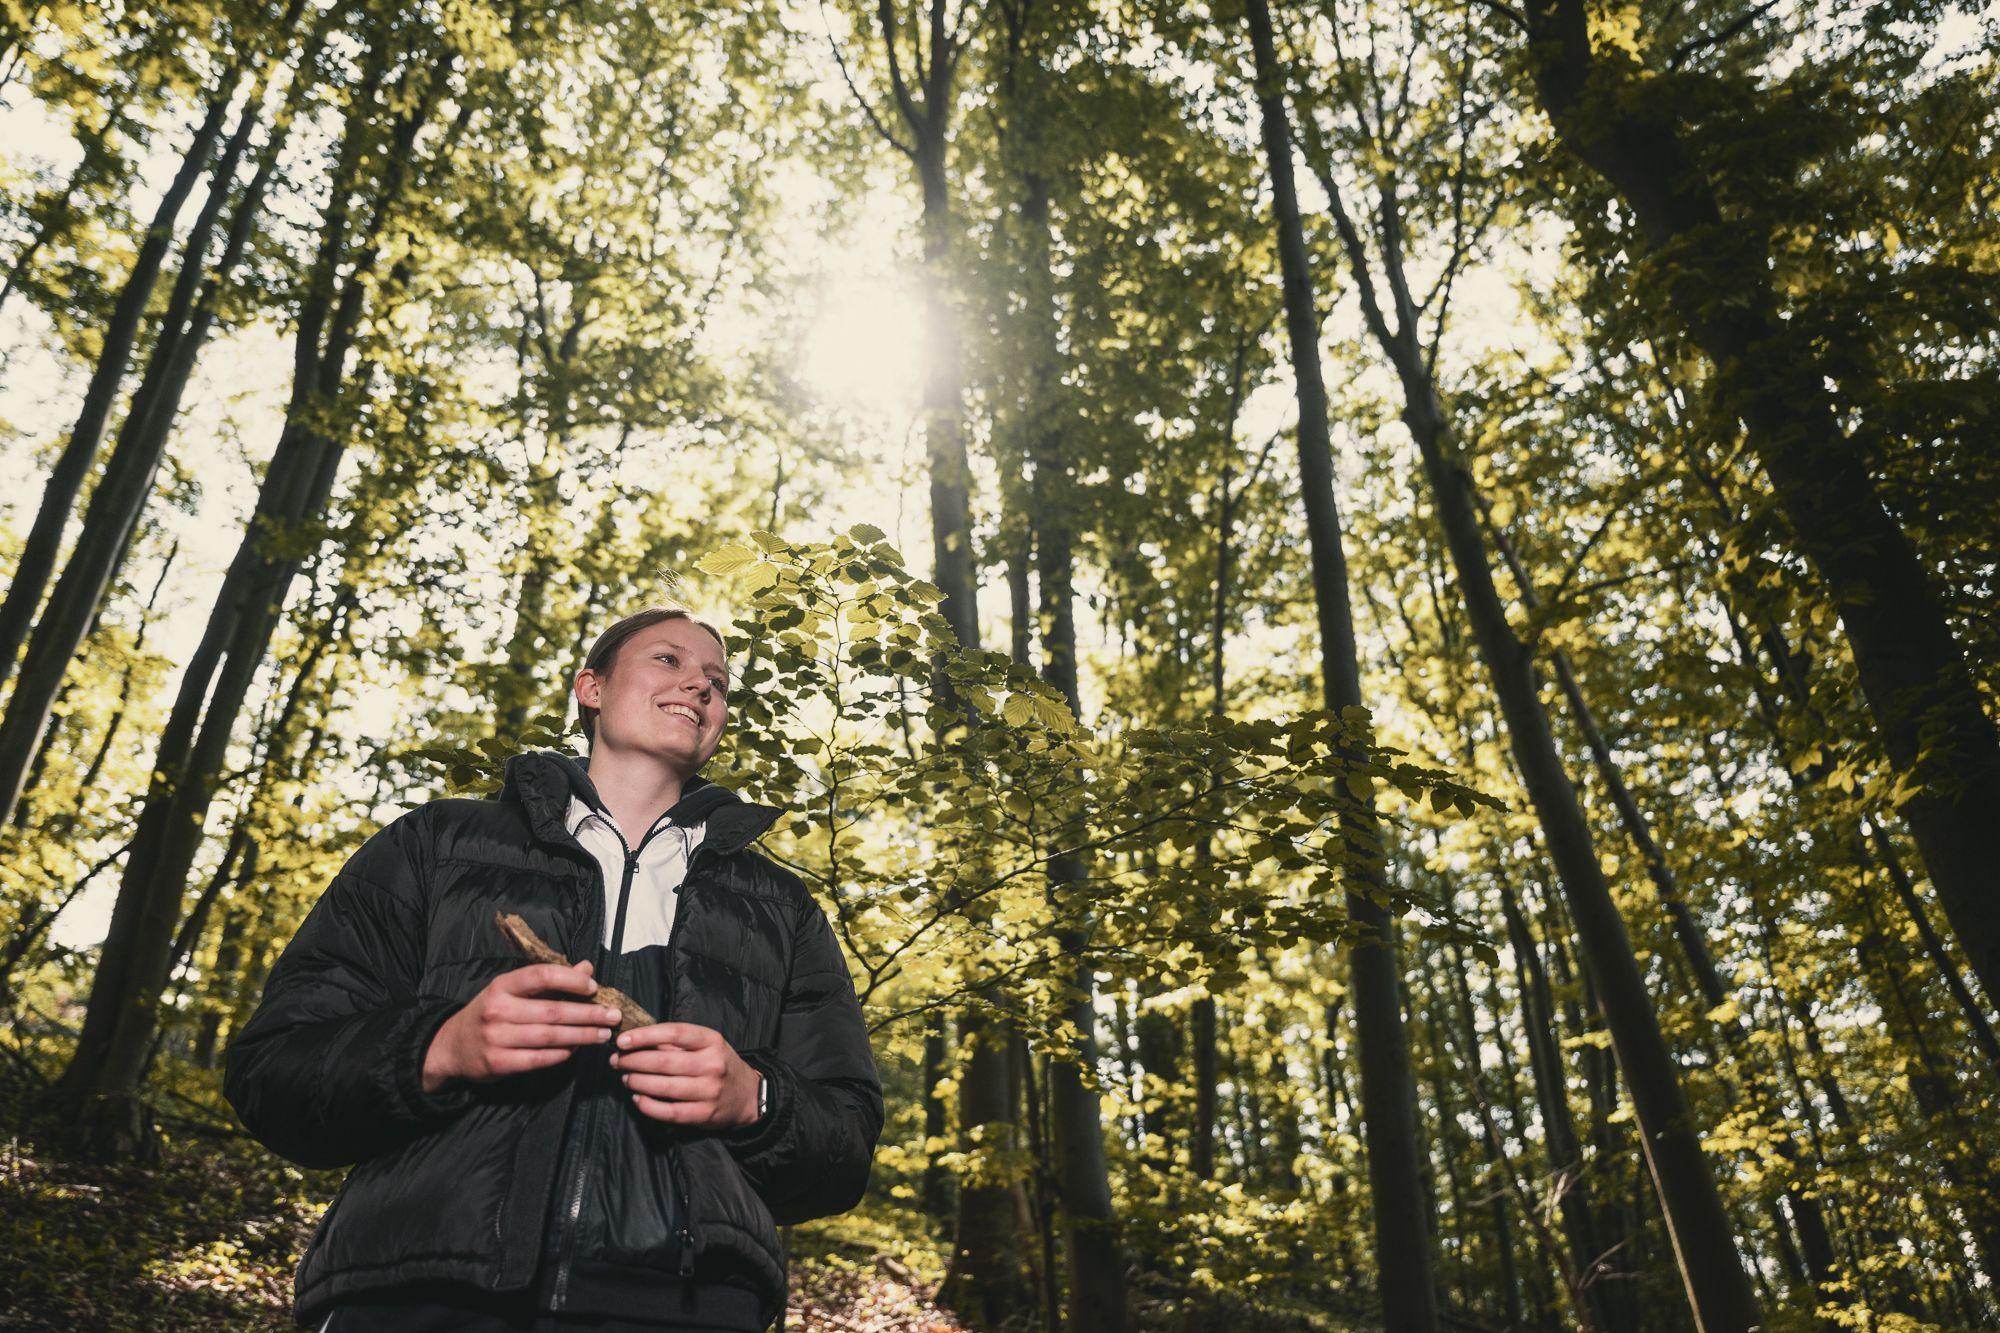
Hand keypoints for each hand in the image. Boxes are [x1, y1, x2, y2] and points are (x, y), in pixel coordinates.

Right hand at [423, 961, 620, 1092]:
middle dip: (588, 1014)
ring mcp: (496, 1038)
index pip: (542, 975)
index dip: (571, 980)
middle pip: (552, 1011)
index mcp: (502, 985)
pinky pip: (538, 1059)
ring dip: (581, 1036)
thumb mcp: (512, 991)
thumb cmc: (491, 1013)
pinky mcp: (498, 1063)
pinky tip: (576, 1050)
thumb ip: (549, 981)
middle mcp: (498, 1009)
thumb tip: (586, 968)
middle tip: (613, 1016)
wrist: (452, 1046)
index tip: (594, 987)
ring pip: (549, 1037)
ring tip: (603, 1035)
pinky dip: (561, 1054)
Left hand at [610, 1022, 761, 1128]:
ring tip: (625, 1078)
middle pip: (665, 1061)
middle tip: (617, 1061)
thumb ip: (676, 1042)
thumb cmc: (718, 1064)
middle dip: (634, 1061)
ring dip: (637, 1082)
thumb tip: (636, 1039)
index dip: (645, 1036)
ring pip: (664, 1087)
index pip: (674, 1033)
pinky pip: (669, 1112)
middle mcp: (712, 1065)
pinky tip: (638, 1098)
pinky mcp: (704, 1114)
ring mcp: (709, 1091)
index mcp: (712, 1041)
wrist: (746, 1095)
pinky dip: (649, 1106)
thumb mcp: (706, 1045)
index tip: (622, 1040)